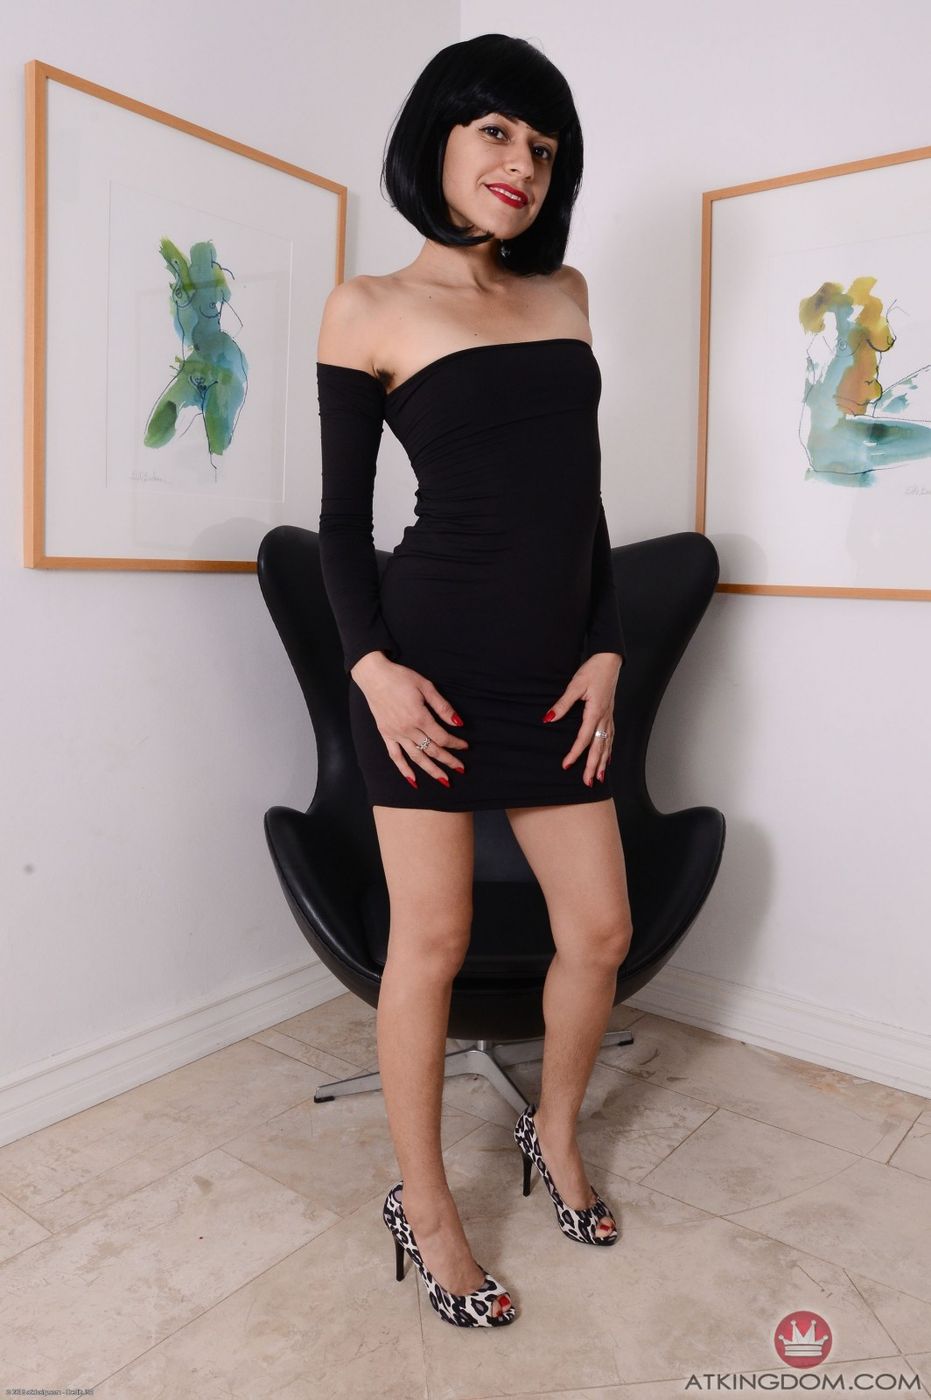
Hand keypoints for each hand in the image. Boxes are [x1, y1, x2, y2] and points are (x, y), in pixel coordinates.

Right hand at [351, 652, 468, 788]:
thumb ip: (442, 706)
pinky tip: (413, 780)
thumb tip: (458, 723)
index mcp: (419, 717)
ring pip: (416, 757)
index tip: (465, 746)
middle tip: (461, 769)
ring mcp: (395, 734)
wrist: (374, 676)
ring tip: (444, 780)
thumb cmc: (401, 677)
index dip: (455, 743)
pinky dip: (404, 770)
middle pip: (432, 750)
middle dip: (448, 761)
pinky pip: (395, 756)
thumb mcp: (426, 686)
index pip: (442, 737)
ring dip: (431, 770)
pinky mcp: (385, 734)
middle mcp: (407, 729)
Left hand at [542, 652, 622, 786]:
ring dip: (602, 762)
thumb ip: (562, 704)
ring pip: (607, 744)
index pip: (583, 738)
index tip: (566, 765)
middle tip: (587, 783)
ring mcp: (609, 716)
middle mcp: (605, 717)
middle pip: (598, 746)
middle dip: (592, 766)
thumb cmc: (593, 670)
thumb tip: (549, 719)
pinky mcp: (610, 713)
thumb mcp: (574, 685)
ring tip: (599, 778)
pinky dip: (609, 750)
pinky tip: (607, 758)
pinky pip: (611, 736)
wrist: (610, 660)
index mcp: (595, 712)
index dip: (575, 753)